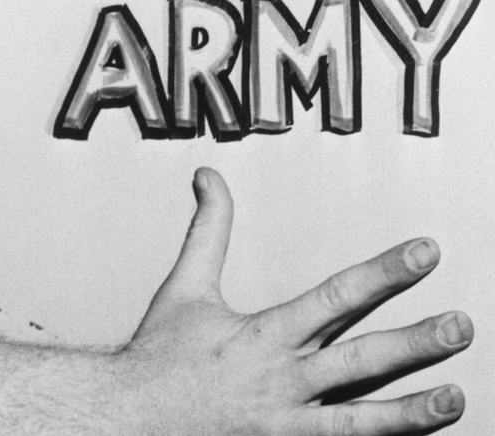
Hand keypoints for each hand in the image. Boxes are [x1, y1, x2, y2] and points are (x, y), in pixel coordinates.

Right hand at [116, 168, 471, 434]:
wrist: (125, 419)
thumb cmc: (158, 354)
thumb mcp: (184, 287)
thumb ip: (209, 230)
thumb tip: (209, 176)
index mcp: (263, 335)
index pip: (335, 296)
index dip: (384, 273)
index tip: (427, 252)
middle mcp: (281, 380)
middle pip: (359, 360)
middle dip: (414, 344)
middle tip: (461, 325)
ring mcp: (284, 425)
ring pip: (359, 421)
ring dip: (411, 413)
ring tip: (455, 398)